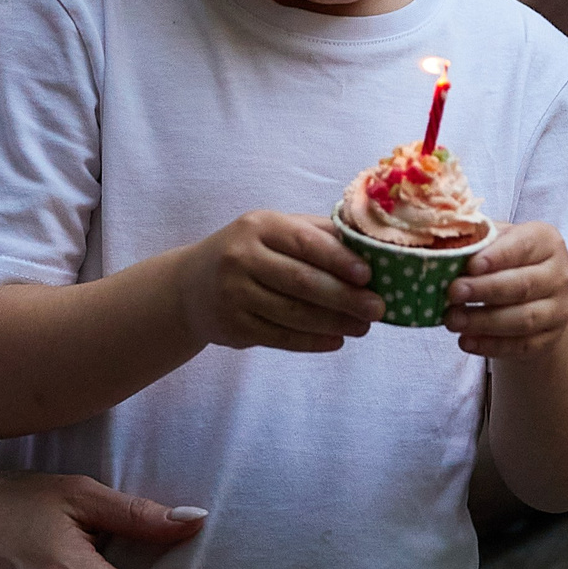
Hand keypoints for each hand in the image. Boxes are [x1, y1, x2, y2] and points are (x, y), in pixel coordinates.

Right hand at [176, 211, 385, 351]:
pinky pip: (280, 337)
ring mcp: (234, 295)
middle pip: (301, 282)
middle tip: (378, 308)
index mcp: (259, 226)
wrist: (189, 287)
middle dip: (345, 297)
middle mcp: (241, 258)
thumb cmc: (248, 252)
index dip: (338, 260)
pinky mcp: (233, 327)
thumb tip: (368, 246)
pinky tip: (336, 339)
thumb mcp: (273, 231)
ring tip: (363, 327)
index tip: (368, 275)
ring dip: (335, 323)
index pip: (304, 242)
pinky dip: (312, 341)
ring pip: (293, 314)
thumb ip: (316, 234)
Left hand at [444, 221, 567, 358]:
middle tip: (453, 293)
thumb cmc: (506, 259)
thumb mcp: (495, 241)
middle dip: (485, 290)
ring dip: (484, 322)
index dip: (496, 256)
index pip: (522, 247)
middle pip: (522, 285)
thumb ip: (476, 240)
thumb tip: (444, 250)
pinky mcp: (550, 338)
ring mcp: (558, 309)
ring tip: (453, 320)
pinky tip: (466, 341)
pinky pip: (521, 345)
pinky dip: (491, 345)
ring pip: (523, 319)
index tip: (470, 265)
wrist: (535, 293)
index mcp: (545, 241)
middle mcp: (558, 274)